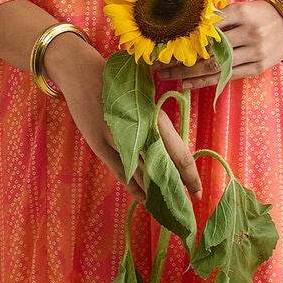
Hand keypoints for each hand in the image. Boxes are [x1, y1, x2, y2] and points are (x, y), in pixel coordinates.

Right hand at [47, 37, 201, 205]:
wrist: (84, 74)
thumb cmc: (119, 87)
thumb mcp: (144, 102)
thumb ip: (156, 127)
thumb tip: (172, 155)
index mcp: (155, 118)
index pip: (180, 154)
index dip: (191, 177)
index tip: (199, 193)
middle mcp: (139, 131)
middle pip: (163, 169)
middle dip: (176, 190)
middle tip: (185, 209)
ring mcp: (118, 140)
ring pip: (141, 174)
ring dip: (154, 192)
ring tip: (165, 208)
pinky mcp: (100, 146)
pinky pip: (121, 173)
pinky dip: (133, 188)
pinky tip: (143, 198)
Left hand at [169, 0, 282, 88]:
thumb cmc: (259, 14)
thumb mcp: (241, 7)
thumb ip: (218, 16)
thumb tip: (185, 24)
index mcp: (243, 13)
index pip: (208, 27)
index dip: (184, 37)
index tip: (164, 44)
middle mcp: (250, 33)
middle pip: (209, 50)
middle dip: (181, 59)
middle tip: (159, 65)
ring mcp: (255, 52)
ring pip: (216, 66)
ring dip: (189, 73)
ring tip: (168, 76)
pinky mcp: (257, 68)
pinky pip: (227, 77)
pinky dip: (205, 81)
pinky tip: (187, 83)